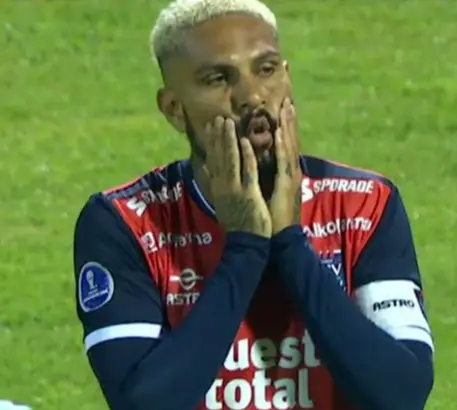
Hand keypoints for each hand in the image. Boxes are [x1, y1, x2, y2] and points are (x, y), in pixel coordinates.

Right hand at [200, 117, 271, 237]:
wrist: (246, 244)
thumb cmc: (238, 225)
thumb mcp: (222, 203)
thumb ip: (214, 184)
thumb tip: (205, 168)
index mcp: (219, 188)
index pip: (213, 160)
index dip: (211, 142)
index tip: (211, 125)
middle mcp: (223, 186)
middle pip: (219, 157)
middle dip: (218, 136)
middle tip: (218, 116)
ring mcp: (235, 189)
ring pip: (230, 160)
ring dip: (228, 140)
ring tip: (228, 121)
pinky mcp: (249, 194)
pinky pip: (247, 172)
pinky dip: (246, 156)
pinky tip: (245, 141)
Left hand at [269, 98, 303, 234]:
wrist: (281, 238)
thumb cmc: (271, 219)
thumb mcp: (265, 193)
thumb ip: (261, 178)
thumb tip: (252, 166)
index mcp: (285, 174)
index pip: (284, 146)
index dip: (283, 128)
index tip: (280, 111)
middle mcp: (291, 172)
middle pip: (290, 142)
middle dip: (289, 121)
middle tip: (287, 101)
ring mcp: (291, 177)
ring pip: (290, 147)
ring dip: (289, 127)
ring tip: (287, 108)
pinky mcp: (287, 184)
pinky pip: (284, 161)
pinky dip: (283, 146)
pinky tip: (281, 133)